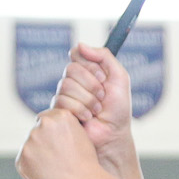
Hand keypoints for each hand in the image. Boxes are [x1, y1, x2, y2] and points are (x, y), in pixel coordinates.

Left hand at [17, 107, 106, 178]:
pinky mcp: (22, 158)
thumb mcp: (80, 135)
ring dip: (37, 156)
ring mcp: (30, 141)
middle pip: (37, 131)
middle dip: (43, 143)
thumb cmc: (85, 164)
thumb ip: (62, 128)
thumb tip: (47, 130)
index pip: (47, 119)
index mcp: (60, 116)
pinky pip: (24, 163)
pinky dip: (32, 170)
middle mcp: (43, 124)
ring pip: (30, 147)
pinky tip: (47, 175)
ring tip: (54, 169)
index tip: (59, 146)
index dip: (52, 134)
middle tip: (58, 160)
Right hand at [53, 44, 133, 162]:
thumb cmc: (118, 108)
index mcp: (86, 70)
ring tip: (96, 110)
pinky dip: (80, 110)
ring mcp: (64, 95)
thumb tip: (79, 44)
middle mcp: (73, 80)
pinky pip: (62, 101)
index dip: (90, 65)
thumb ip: (104, 56)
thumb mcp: (119, 77)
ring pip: (66, 85)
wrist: (113, 134)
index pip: (76, 53)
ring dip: (88, 99)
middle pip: (71, 69)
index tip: (103, 77)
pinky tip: (88, 118)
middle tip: (102, 97)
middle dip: (91, 84)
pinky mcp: (59, 110)